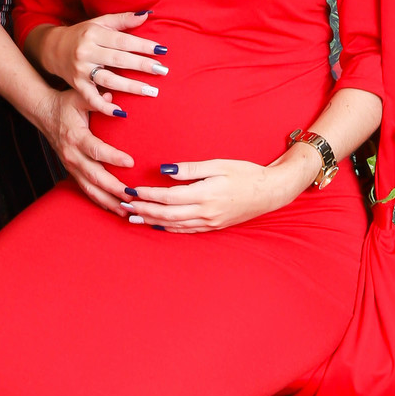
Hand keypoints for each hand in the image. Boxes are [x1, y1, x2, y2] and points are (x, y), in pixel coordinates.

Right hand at [39, 88, 134, 214]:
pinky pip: (86, 190)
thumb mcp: (79, 97)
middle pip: (94, 176)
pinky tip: (113, 209)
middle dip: (114, 188)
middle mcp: (72, 155)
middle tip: (133, 195)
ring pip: (90, 188)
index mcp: (75, 137)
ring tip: (126, 210)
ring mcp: (71, 166)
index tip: (131, 162)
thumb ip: (96, 100)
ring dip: (108, 200)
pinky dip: (100, 201)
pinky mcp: (72, 171)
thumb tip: (112, 100)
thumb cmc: (66, 105)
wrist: (44, 114)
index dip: (113, 157)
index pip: (96, 150)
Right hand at [44, 10, 167, 114]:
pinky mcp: (77, 86)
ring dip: (131, 87)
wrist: (53, 49)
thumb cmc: (82, 34)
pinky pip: (92, 98)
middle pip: (118, 60)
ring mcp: (81, 70)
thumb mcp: (100, 23)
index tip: (161, 50)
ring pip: (109, 80)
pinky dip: (105, 107)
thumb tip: (147, 14)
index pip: (122, 41)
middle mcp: (86, 52)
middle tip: (162, 70)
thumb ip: (123, 20)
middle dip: (142, 65)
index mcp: (93, 34)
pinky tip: (121, 112)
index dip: (142, 45)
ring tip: (151, 91)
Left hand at [120, 152, 317, 233]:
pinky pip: (186, 230)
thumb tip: (165, 170)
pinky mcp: (213, 227)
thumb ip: (191, 169)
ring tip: (133, 217)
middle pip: (167, 214)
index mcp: (206, 194)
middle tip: (124, 205)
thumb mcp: (219, 164)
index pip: (168, 197)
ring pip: (174, 225)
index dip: (148, 195)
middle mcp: (205, 212)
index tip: (132, 190)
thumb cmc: (245, 173)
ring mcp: (209, 222)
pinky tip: (157, 225)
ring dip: (152, 221)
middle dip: (144, 210)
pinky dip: (168, 228)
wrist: (270, 192)